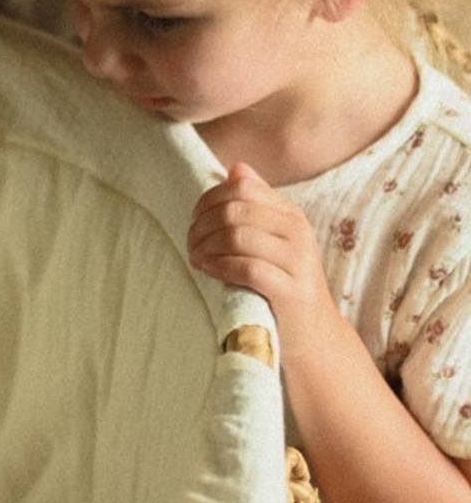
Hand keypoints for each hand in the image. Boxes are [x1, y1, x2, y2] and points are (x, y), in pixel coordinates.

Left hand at [187, 163, 336, 361]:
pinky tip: (207, 270)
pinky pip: (246, 267)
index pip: (241, 188)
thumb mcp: (271, 240)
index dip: (208, 201)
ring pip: (236, 236)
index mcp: (290, 214)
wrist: (312, 334)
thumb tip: (236, 168)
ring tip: (196, 259)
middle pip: (234, 211)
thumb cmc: (281, 284)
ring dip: (205, 247)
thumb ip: (255, 205)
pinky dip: (219, 266)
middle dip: (202, 226)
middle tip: (190, 244)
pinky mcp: (290, 290)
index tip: (194, 220)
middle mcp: (297, 231)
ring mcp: (297, 261)